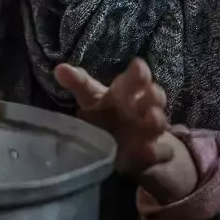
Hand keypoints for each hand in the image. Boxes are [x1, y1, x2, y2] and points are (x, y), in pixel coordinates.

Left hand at [55, 58, 197, 202]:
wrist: (128, 145)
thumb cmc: (107, 113)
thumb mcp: (91, 97)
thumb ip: (78, 82)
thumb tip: (59, 69)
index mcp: (126, 92)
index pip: (135, 77)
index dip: (138, 72)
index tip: (138, 66)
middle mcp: (142, 107)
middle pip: (153, 96)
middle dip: (153, 93)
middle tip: (149, 90)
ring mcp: (150, 130)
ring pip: (159, 121)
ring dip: (157, 119)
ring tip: (152, 117)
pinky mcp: (154, 153)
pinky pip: (160, 152)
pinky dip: (158, 152)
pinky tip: (150, 150)